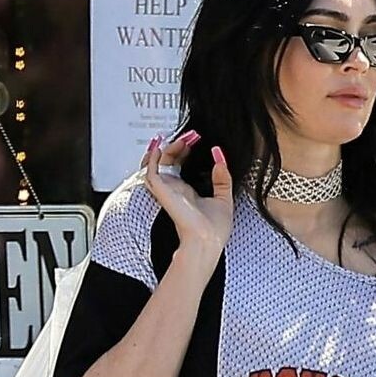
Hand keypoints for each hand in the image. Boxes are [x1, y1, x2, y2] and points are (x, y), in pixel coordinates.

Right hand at [139, 129, 233, 269]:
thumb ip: (222, 177)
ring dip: (168, 147)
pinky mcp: (162, 191)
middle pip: (169, 160)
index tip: (196, 139)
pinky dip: (153, 157)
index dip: (186, 149)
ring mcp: (167, 190)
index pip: (180, 164)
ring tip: (183, 138)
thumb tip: (219, 156)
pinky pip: (151, 170)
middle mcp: (174, 190)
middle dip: (178, 144)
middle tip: (192, 135)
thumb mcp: (224, 198)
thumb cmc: (214, 230)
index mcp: (186, 192)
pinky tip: (160, 146)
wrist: (207, 241)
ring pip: (158, 163)